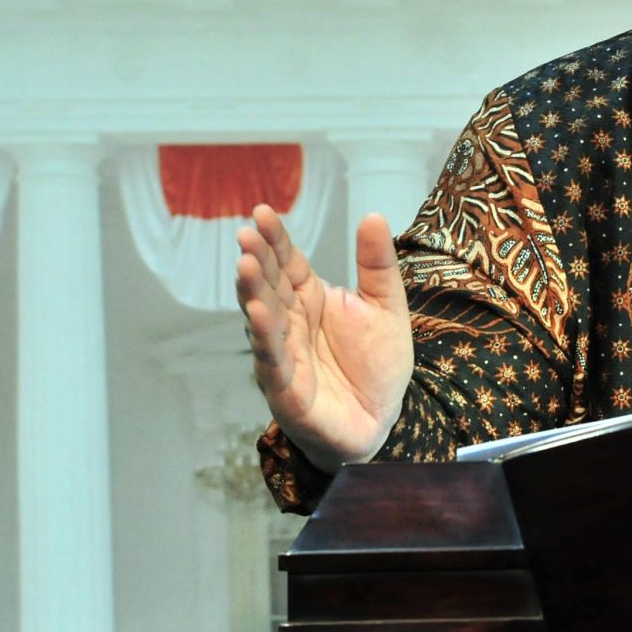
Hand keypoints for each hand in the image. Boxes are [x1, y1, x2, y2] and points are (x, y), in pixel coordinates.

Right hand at [235, 205, 413, 470]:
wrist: (382, 419)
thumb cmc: (377, 364)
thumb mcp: (386, 307)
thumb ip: (377, 265)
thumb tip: (373, 214)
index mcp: (311, 299)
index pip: (289, 263)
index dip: (276, 240)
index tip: (262, 212)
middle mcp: (290, 322)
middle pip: (270, 286)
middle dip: (257, 260)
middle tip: (246, 233)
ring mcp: (283, 353)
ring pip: (263, 318)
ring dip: (252, 293)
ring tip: (245, 265)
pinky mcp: (285, 386)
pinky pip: (272, 359)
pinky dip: (264, 337)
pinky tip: (256, 314)